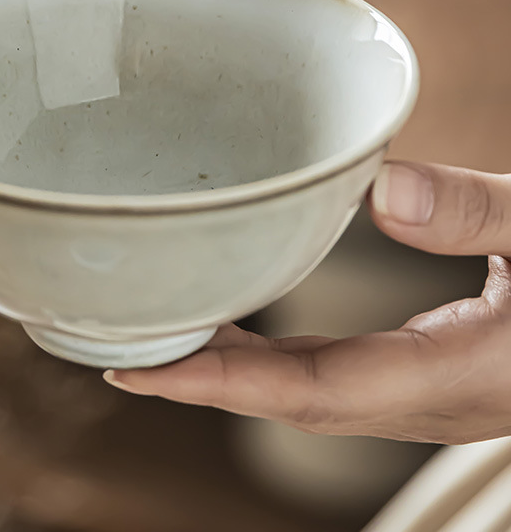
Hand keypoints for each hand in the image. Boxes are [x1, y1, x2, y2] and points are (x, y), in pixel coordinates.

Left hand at [105, 162, 510, 444]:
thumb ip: (481, 214)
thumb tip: (382, 189)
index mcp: (454, 374)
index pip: (307, 390)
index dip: (217, 384)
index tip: (137, 370)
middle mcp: (425, 398)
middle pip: (287, 398)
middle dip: (198, 381)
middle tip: (115, 348)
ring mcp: (421, 392)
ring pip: (302, 391)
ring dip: (225, 371)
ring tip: (153, 337)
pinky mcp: (421, 372)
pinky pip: (324, 374)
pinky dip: (265, 358)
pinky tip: (232, 324)